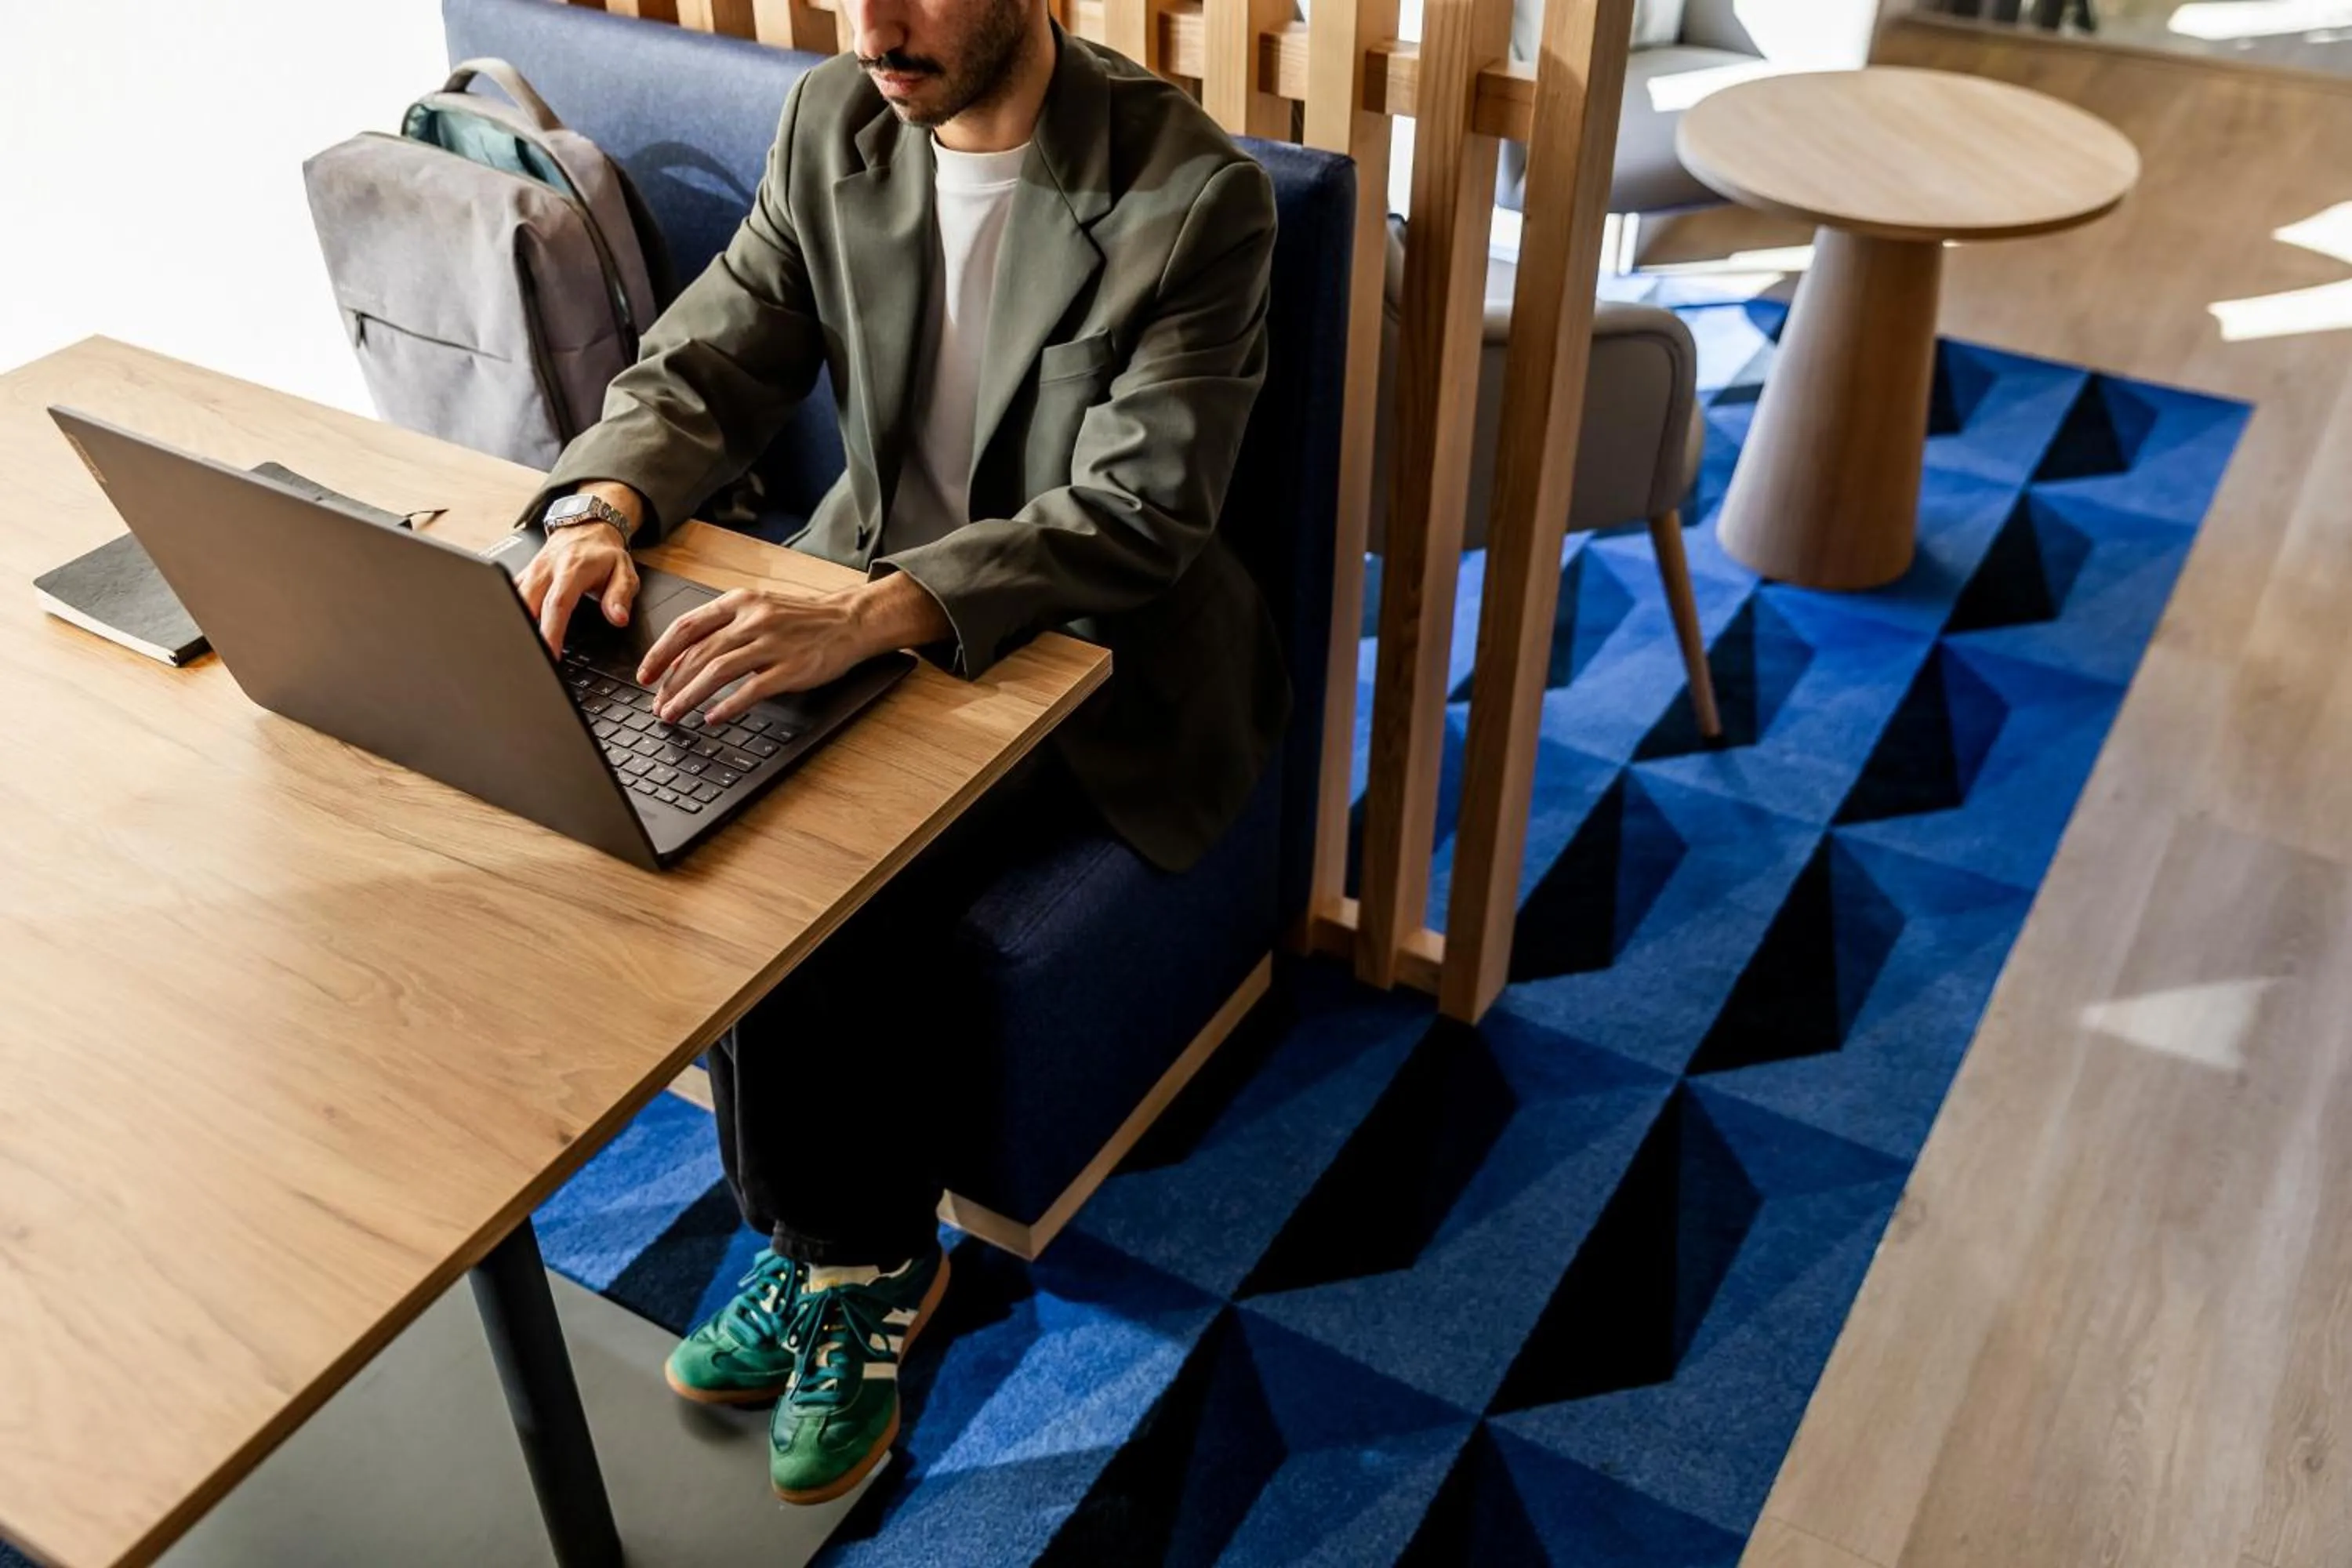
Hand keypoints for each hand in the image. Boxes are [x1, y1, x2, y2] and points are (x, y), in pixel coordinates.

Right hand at [515, 484, 645, 652]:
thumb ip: (621, 596)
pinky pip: (509, 593)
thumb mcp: (624, 571)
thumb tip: (619, 618)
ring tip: (516, 650)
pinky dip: (507, 612)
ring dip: (512, 623)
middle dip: (524, 633)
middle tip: (528, 660)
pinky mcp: (523, 574)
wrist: (587, 527)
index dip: (551, 631)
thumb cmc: (604, 554)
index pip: (557, 604)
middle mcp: (546, 569)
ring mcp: (531, 571)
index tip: (549, 655)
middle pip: (527, 604)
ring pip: (512, 598)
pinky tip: (509, 631)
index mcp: (572, 569)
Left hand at [637, 571, 951, 724]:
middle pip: (697, 654)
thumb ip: (726, 625)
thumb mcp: (761, 608)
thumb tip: (687, 654)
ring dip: (689, 697)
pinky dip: (727, 706)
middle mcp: (752, 619)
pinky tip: (713, 718)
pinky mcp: (791, 669)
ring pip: (717, 671)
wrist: (850, 620)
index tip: (645, 675)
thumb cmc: (804, 619)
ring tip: (673, 715)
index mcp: (740, 601)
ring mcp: (772, 644)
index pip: (687, 626)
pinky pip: (751, 690)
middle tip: (657, 705)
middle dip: (670, 683)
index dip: (660, 653)